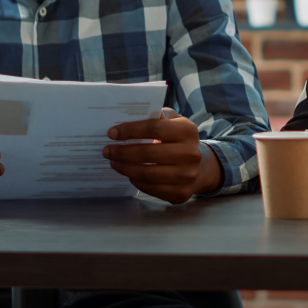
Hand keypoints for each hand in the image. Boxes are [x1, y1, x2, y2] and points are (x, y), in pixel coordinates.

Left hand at [103, 108, 220, 204]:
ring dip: (125, 168)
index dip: (130, 130)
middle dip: (122, 152)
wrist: (200, 167)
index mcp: (188, 131)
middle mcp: (191, 154)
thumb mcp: (174, 123)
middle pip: (148, 153)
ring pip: (147, 173)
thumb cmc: (178, 140)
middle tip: (107, 151)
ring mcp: (187, 175)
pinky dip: (136, 181)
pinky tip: (129, 174)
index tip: (111, 133)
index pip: (154, 128)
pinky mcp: (181, 193)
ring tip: (114, 162)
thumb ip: (157, 116)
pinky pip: (151, 188)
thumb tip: (131, 114)